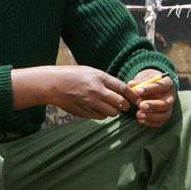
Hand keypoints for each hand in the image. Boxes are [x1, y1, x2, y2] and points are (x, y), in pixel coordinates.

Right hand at [12, 65, 128, 118]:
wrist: (54, 84)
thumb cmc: (74, 76)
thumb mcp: (92, 72)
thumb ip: (107, 81)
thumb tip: (124, 90)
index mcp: (100, 78)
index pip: (123, 88)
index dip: (133, 95)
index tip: (137, 99)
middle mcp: (96, 91)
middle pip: (120, 103)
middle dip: (125, 105)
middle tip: (124, 105)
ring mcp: (90, 103)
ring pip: (112, 112)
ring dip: (114, 111)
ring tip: (109, 106)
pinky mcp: (84, 112)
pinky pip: (101, 117)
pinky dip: (103, 114)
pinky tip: (98, 108)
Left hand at [125, 68, 174, 127]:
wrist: (152, 89)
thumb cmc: (148, 82)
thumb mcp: (144, 78)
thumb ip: (138, 82)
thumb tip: (131, 85)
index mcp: (168, 84)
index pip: (161, 86)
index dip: (150, 89)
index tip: (138, 90)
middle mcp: (170, 97)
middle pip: (166, 103)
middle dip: (153, 105)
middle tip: (140, 105)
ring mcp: (169, 108)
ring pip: (164, 115)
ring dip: (151, 116)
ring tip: (138, 114)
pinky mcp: (164, 116)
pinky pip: (160, 122)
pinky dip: (150, 122)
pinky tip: (140, 119)